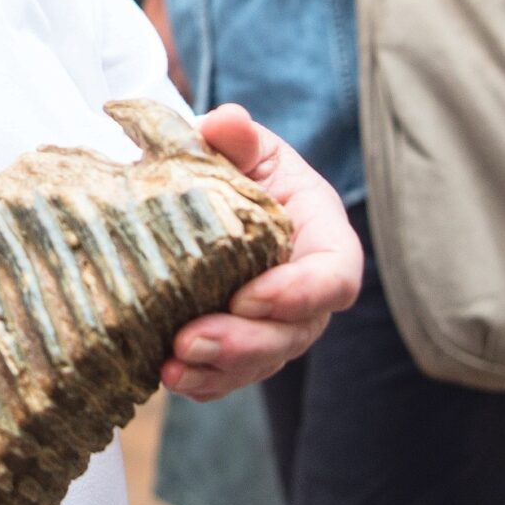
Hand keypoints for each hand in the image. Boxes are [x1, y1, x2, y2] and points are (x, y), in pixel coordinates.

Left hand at [163, 104, 361, 399]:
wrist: (201, 192)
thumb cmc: (232, 163)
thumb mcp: (238, 144)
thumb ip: (236, 136)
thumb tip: (226, 122)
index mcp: (319, 232)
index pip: (335, 274)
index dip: (302, 293)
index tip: (249, 297)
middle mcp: (306, 287)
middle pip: (297, 332)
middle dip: (248, 343)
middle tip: (192, 340)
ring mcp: (276, 322)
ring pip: (264, 360)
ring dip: (221, 369)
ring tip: (172, 368)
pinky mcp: (242, 344)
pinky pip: (232, 375)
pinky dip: (204, 382)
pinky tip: (168, 378)